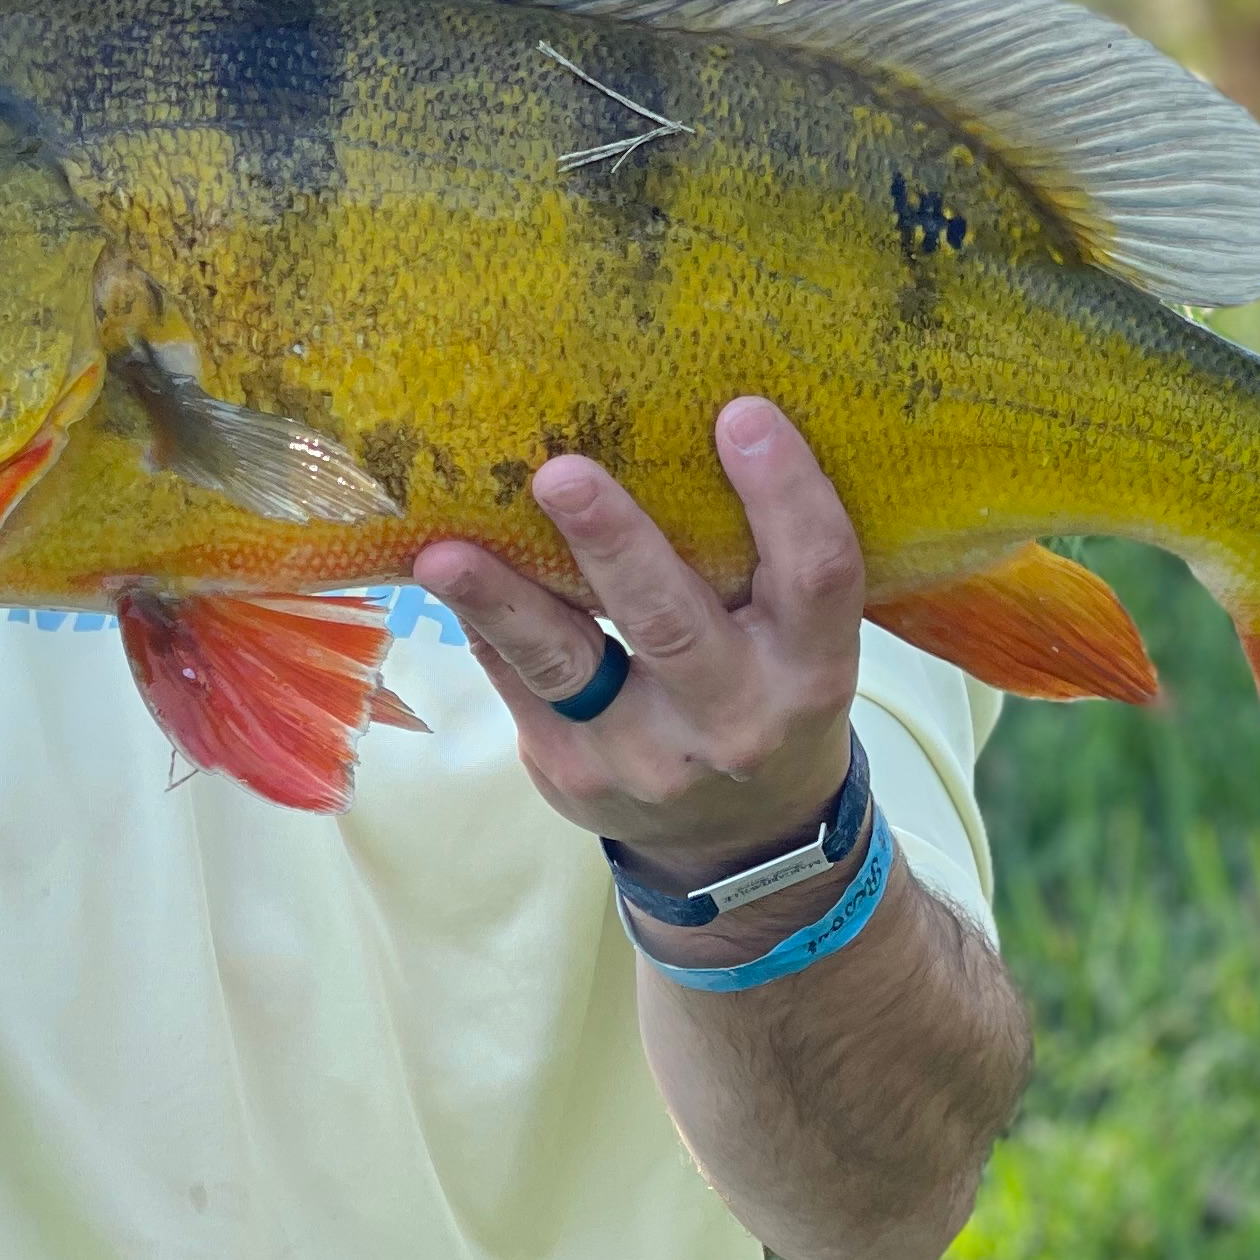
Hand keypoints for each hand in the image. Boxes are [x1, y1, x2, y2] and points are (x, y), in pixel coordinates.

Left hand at [414, 396, 864, 892]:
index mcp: (810, 670)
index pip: (816, 575)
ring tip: (445, 553)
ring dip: (502, 600)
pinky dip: (481, 621)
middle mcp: (734, 717)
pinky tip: (443, 569)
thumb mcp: (794, 643)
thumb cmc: (765, 695)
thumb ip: (755, 564)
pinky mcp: (570, 772)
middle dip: (613, 543)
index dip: (786, 496)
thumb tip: (663, 426)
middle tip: (561, 473)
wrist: (739, 845)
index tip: (743, 413)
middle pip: (671, 622)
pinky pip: (517, 683)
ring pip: (565, 665)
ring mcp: (645, 754)